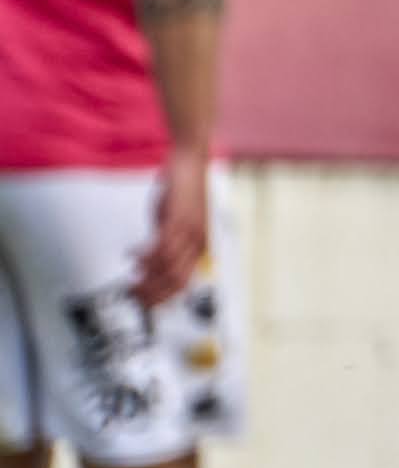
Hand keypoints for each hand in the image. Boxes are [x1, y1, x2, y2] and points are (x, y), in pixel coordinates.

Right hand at [135, 150, 210, 306]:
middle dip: (153, 294)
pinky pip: (163, 245)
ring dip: (147, 278)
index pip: (184, 284)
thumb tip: (150, 263)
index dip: (164, 298)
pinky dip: (145, 255)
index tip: (144, 305)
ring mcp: (190, 231)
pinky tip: (132, 255)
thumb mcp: (173, 224)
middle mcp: (198, 242)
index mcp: (199, 247)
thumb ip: (165, 244)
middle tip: (133, 296)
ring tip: (130, 279)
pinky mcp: (179, 218)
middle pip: (177, 281)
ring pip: (169, 267)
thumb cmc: (181, 193)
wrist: (190, 162)